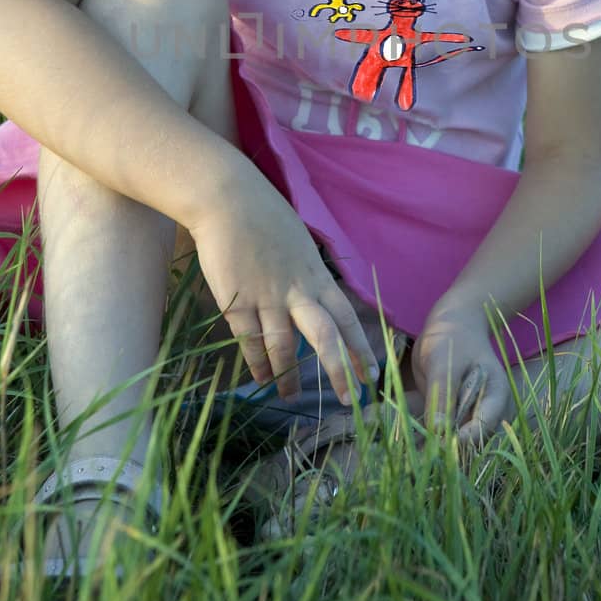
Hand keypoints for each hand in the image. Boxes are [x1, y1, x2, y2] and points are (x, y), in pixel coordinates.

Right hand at [187, 168, 377, 405]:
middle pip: (325, 338)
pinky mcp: (237, 301)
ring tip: (290, 395)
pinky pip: (249, 341)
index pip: (347, 318)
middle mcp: (297, 291)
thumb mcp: (300, 244)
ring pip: (284, 347)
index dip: (361, 347)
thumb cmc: (264, 216)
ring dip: (289, 375)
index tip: (372, 373)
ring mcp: (266, 298)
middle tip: (350, 400)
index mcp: (316, 276)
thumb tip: (314, 295)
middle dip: (339, 372)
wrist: (228, 200)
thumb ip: (308, 274)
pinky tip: (260, 376)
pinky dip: (256, 362)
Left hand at [412, 307, 513, 442]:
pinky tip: (405, 440)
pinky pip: (438, 430)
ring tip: (409, 453)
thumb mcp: (444, 362)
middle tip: (418, 456)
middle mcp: (486, 411)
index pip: (483, 429)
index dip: (462, 441)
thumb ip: (442, 394)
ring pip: (452, 440)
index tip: (438, 445)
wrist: (451, 324)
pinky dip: (422, 434)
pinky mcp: (451, 414)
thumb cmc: (453, 337)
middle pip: (469, 441)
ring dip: (431, 445)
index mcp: (496, 397)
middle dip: (445, 449)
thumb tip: (439, 430)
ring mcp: (468, 414)